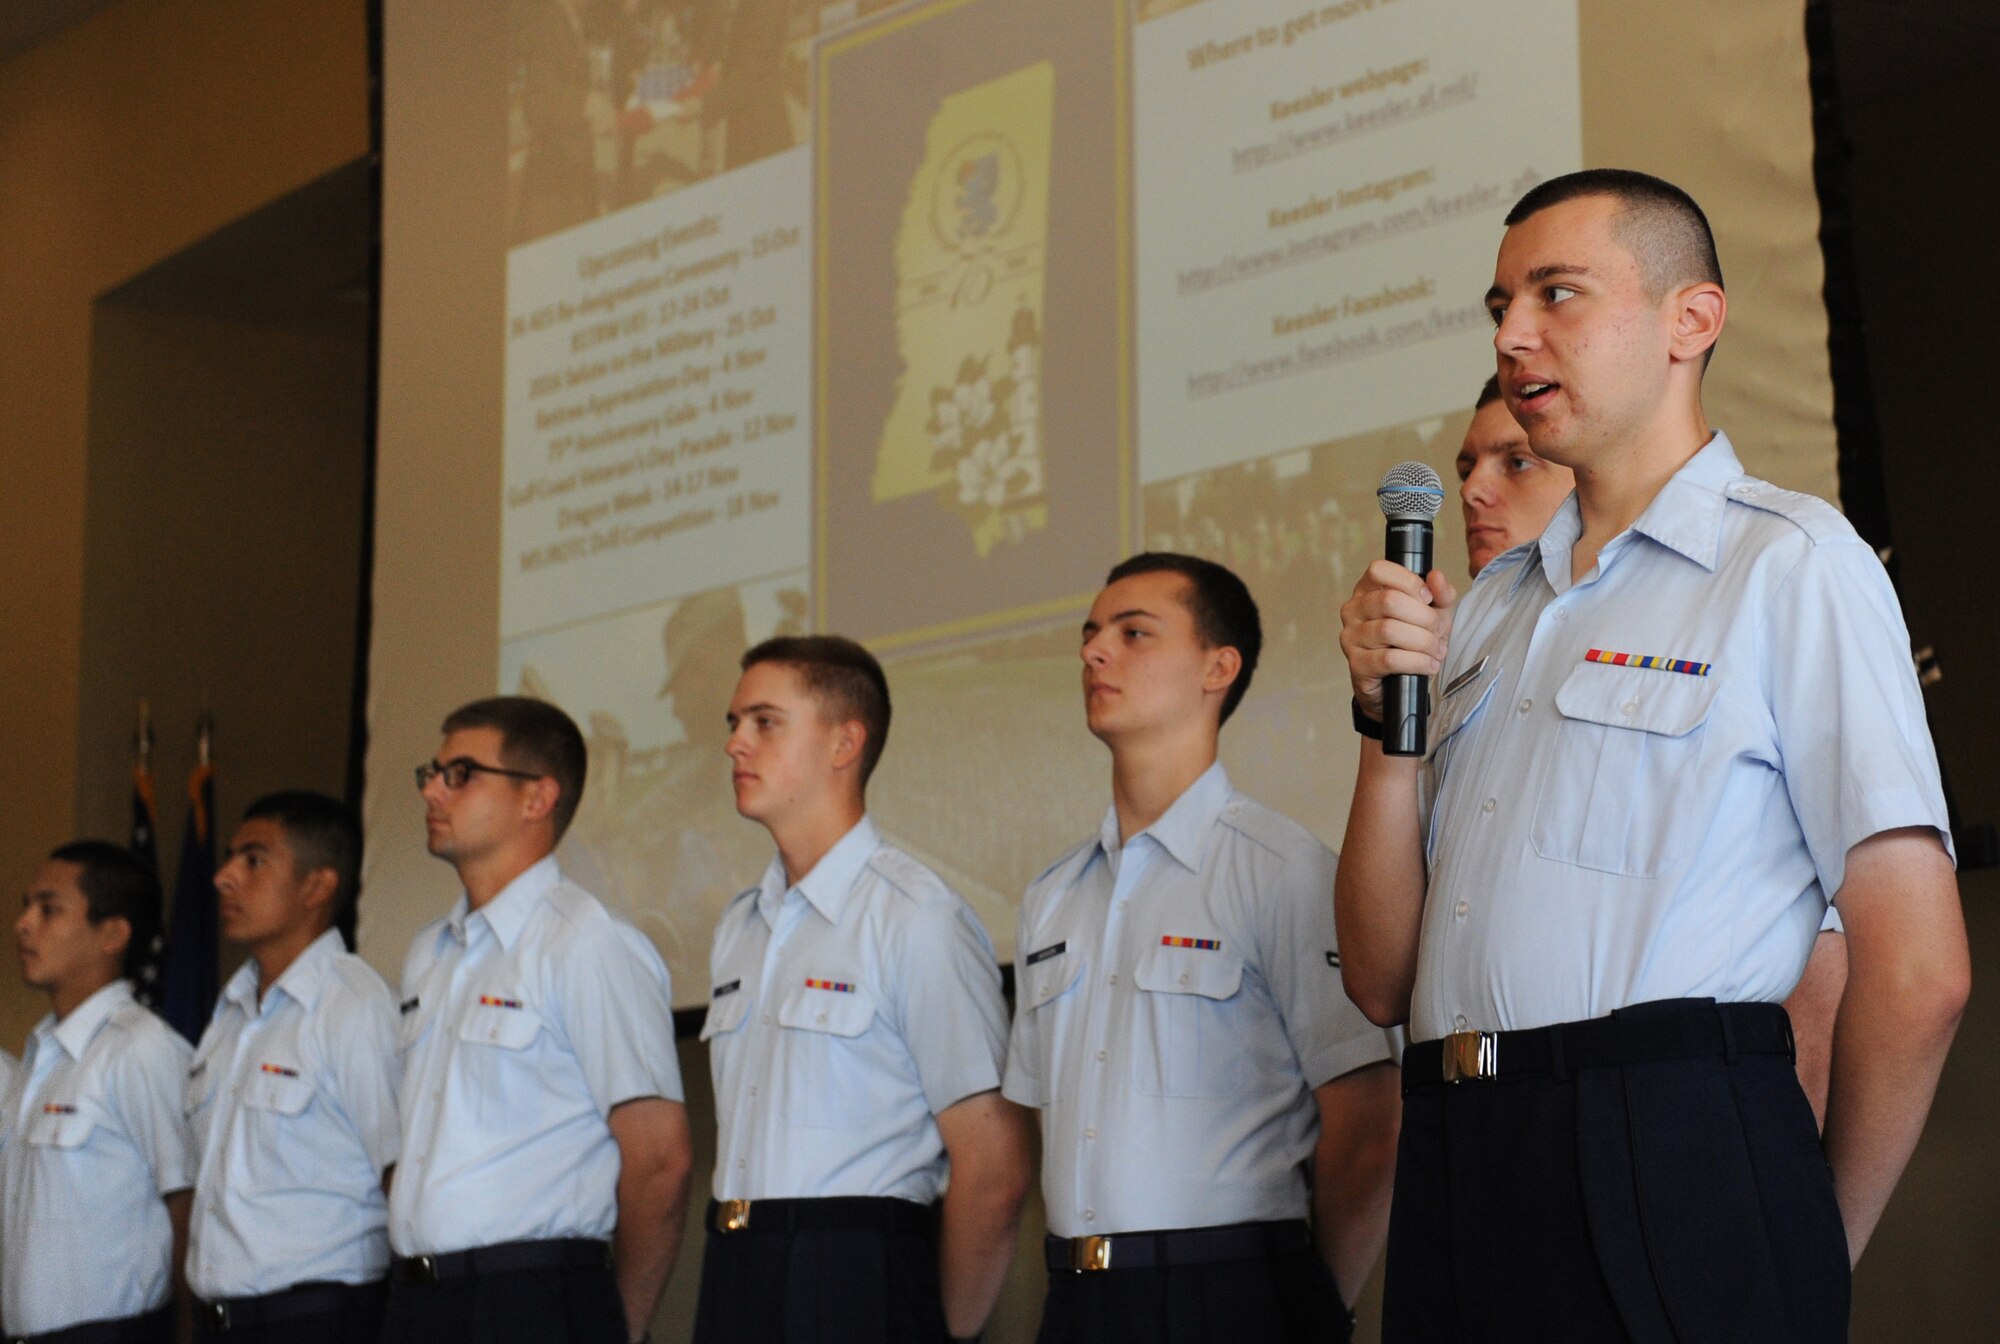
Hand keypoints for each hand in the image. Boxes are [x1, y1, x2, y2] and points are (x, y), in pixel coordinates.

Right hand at [1338, 560, 1456, 719]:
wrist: (1397, 680)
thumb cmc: (1411, 640)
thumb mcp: (1433, 613)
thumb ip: (1440, 594)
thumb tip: (1436, 577)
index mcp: (1367, 590)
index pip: (1379, 571)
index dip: (1408, 581)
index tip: (1427, 598)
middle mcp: (1353, 610)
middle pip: (1389, 601)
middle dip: (1424, 617)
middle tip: (1439, 631)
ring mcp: (1351, 637)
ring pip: (1390, 630)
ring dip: (1423, 642)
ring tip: (1436, 650)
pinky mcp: (1356, 664)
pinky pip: (1389, 659)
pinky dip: (1417, 662)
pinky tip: (1429, 665)